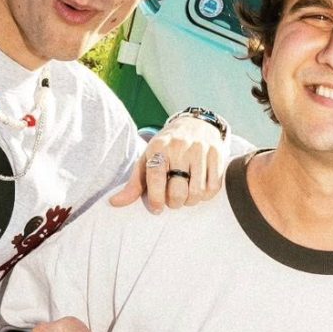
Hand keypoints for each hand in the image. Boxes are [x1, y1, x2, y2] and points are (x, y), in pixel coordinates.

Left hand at [110, 116, 226, 213]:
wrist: (196, 124)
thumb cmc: (167, 148)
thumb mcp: (148, 160)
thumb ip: (134, 183)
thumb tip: (114, 203)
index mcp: (159, 147)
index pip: (155, 177)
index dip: (156, 198)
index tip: (157, 207)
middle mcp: (180, 147)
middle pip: (178, 190)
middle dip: (174, 202)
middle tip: (173, 200)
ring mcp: (200, 150)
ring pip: (197, 192)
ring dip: (191, 201)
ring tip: (186, 196)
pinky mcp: (217, 154)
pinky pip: (213, 187)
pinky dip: (206, 195)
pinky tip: (200, 190)